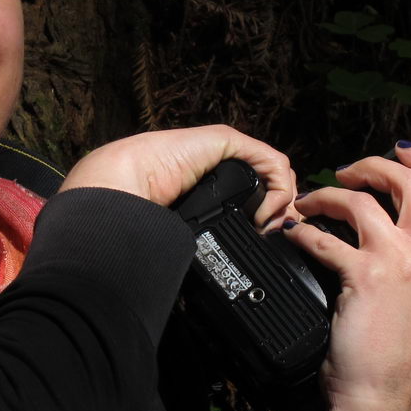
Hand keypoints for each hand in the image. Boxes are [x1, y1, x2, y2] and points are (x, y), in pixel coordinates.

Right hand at [59, 125, 294, 229]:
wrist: (127, 183)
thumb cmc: (144, 203)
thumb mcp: (190, 228)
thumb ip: (207, 234)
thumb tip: (224, 268)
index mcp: (216, 181)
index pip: (259, 192)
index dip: (272, 214)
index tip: (271, 238)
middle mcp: (225, 163)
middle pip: (273, 182)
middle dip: (282, 209)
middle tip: (275, 234)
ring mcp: (228, 151)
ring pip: (277, 171)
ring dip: (282, 201)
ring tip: (266, 225)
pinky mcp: (229, 141)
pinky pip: (270, 160)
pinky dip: (277, 187)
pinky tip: (263, 210)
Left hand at [284, 143, 410, 410]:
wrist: (378, 394)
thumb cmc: (404, 358)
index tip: (401, 148)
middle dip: (374, 163)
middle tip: (345, 170)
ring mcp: (403, 262)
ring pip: (364, 199)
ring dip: (329, 193)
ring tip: (310, 202)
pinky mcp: (365, 275)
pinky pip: (326, 236)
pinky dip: (303, 230)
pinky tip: (293, 234)